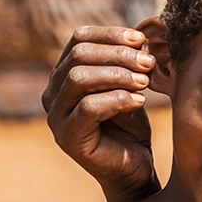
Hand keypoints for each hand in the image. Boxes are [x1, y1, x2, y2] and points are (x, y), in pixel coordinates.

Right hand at [42, 26, 160, 201]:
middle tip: (149, 63)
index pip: (79, 38)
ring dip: (118, 75)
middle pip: (79, 55)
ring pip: (79, 78)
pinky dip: (118, 99)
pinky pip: (88, 107)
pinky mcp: (67, 137)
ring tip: (145, 81)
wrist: (133, 167)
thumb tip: (141, 36)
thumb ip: (127, 61)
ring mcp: (55, 116)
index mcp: (64, 74)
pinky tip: (139, 101)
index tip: (141, 40)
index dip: (111, 34)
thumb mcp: (129, 84)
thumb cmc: (130, 124)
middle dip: (119, 54)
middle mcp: (53, 92)